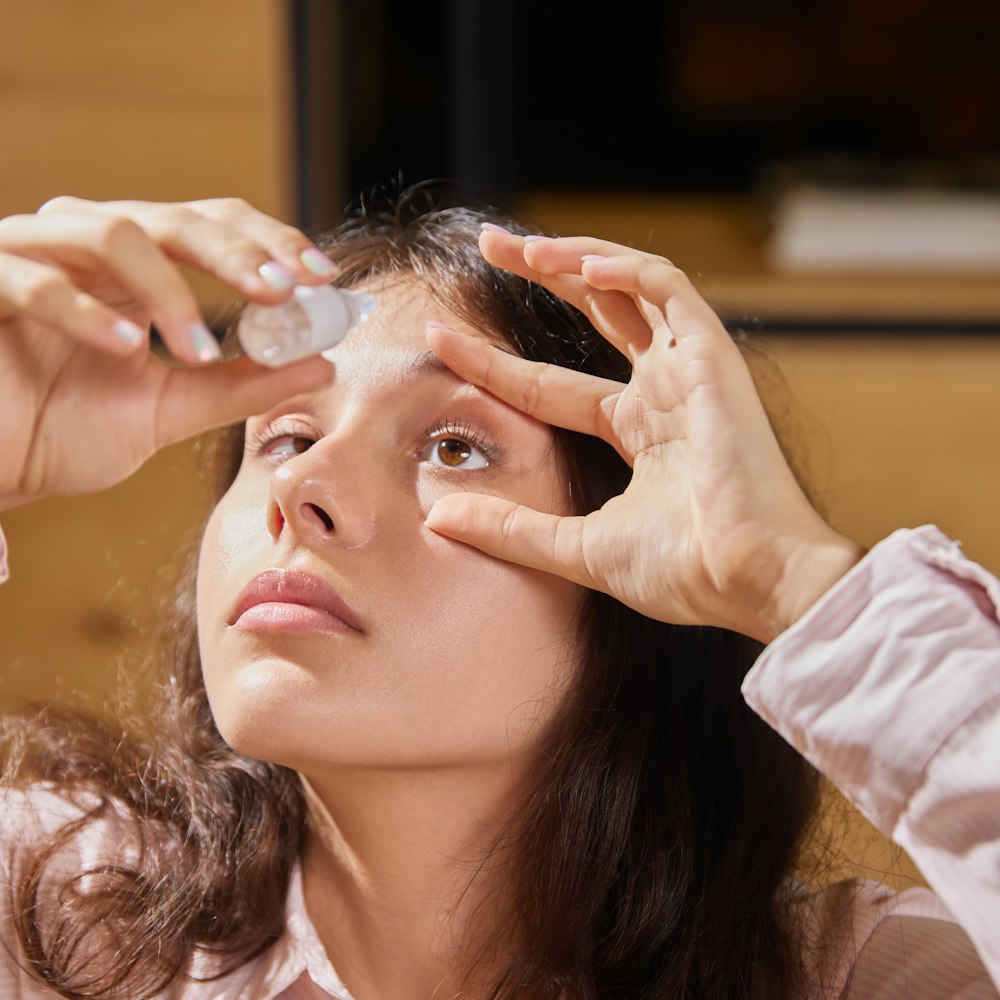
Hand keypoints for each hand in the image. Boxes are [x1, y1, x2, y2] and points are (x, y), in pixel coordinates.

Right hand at [0, 197, 336, 508]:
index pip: (215, 227)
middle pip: (177, 218)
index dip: (271, 243)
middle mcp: (89, 244)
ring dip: (171, 292)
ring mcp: (33, 255)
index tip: (323, 279)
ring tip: (201, 349)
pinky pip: (36, 281)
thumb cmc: (64, 430)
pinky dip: (89, 313)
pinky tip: (131, 347)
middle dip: (239, 253)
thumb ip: (241, 385)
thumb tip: (322, 365)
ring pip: (115, 234)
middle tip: (285, 290)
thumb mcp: (170, 409)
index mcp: (139, 267)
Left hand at [425, 232, 863, 641]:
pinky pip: (668, 289)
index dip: (493, 361)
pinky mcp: (712, 356)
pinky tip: (580, 265)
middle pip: (594, 313)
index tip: (439, 339)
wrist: (752, 581)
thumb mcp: (577, 548)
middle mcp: (660, 391)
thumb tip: (439, 518)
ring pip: (629, 287)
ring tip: (518, 246)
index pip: (547, 384)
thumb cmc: (685, 572)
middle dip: (542, 273)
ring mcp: (688, 370)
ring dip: (576, 258)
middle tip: (489, 244)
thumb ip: (510, 529)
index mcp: (635, 432)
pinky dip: (626, 269)